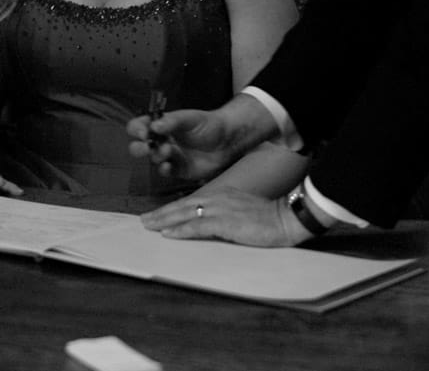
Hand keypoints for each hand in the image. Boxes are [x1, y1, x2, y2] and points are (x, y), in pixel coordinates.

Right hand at [125, 108, 242, 180]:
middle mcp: (162, 141)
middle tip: (147, 146)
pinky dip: (164, 170)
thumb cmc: (209, 125)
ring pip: (152, 160)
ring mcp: (170, 156)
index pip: (139, 126)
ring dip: (156, 156)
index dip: (137, 130)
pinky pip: (165, 172)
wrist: (229, 141)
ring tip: (168, 150)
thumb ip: (172, 121)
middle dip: (138, 148)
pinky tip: (168, 166)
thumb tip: (153, 126)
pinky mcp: (179, 170)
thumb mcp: (191, 118)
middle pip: (138, 147)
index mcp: (162, 125)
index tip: (144, 132)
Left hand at [140, 187, 312, 246]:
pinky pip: (197, 226)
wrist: (284, 218)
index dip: (171, 209)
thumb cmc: (265, 217)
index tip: (156, 215)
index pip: (189, 201)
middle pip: (182, 206)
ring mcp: (219, 209)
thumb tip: (206, 224)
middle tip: (143, 220)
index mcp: (220, 194)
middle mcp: (216, 198)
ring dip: (164, 221)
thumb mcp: (239, 211)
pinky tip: (168, 233)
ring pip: (185, 214)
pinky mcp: (225, 222)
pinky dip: (181, 230)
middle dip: (161, 214)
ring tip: (149, 226)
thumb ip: (222, 214)